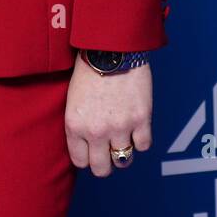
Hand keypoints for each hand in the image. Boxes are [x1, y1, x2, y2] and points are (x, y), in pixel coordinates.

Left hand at [65, 53, 152, 175]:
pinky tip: (136, 127)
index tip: (91, 151)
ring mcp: (120, 127)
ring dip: (123, 152)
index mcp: (75, 126)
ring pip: (123, 160)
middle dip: (104, 162)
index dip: (87, 158)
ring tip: (122, 139)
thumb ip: (78, 125)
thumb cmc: (88, 69)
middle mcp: (96, 131)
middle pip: (101, 169)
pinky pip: (143, 145)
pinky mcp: (141, 119)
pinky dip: (141, 139)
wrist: (110, 47)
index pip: (80, 162)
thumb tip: (85, 144)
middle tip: (107, 151)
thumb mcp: (72, 100)